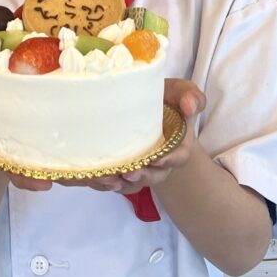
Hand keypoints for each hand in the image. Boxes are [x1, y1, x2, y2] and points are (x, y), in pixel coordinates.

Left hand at [57, 78, 206, 194]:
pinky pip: (109, 181)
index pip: (177, 158)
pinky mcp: (118, 169)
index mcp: (176, 146)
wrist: (147, 106)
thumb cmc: (166, 100)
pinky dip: (97, 181)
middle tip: (127, 172)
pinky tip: (86, 177)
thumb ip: (189, 96)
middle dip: (140, 177)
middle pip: (152, 177)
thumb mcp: (180, 92)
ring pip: (129, 184)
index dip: (168, 161)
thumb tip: (190, 106)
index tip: (157, 160)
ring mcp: (137, 168)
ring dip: (116, 184)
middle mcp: (158, 163)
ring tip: (104, 179)